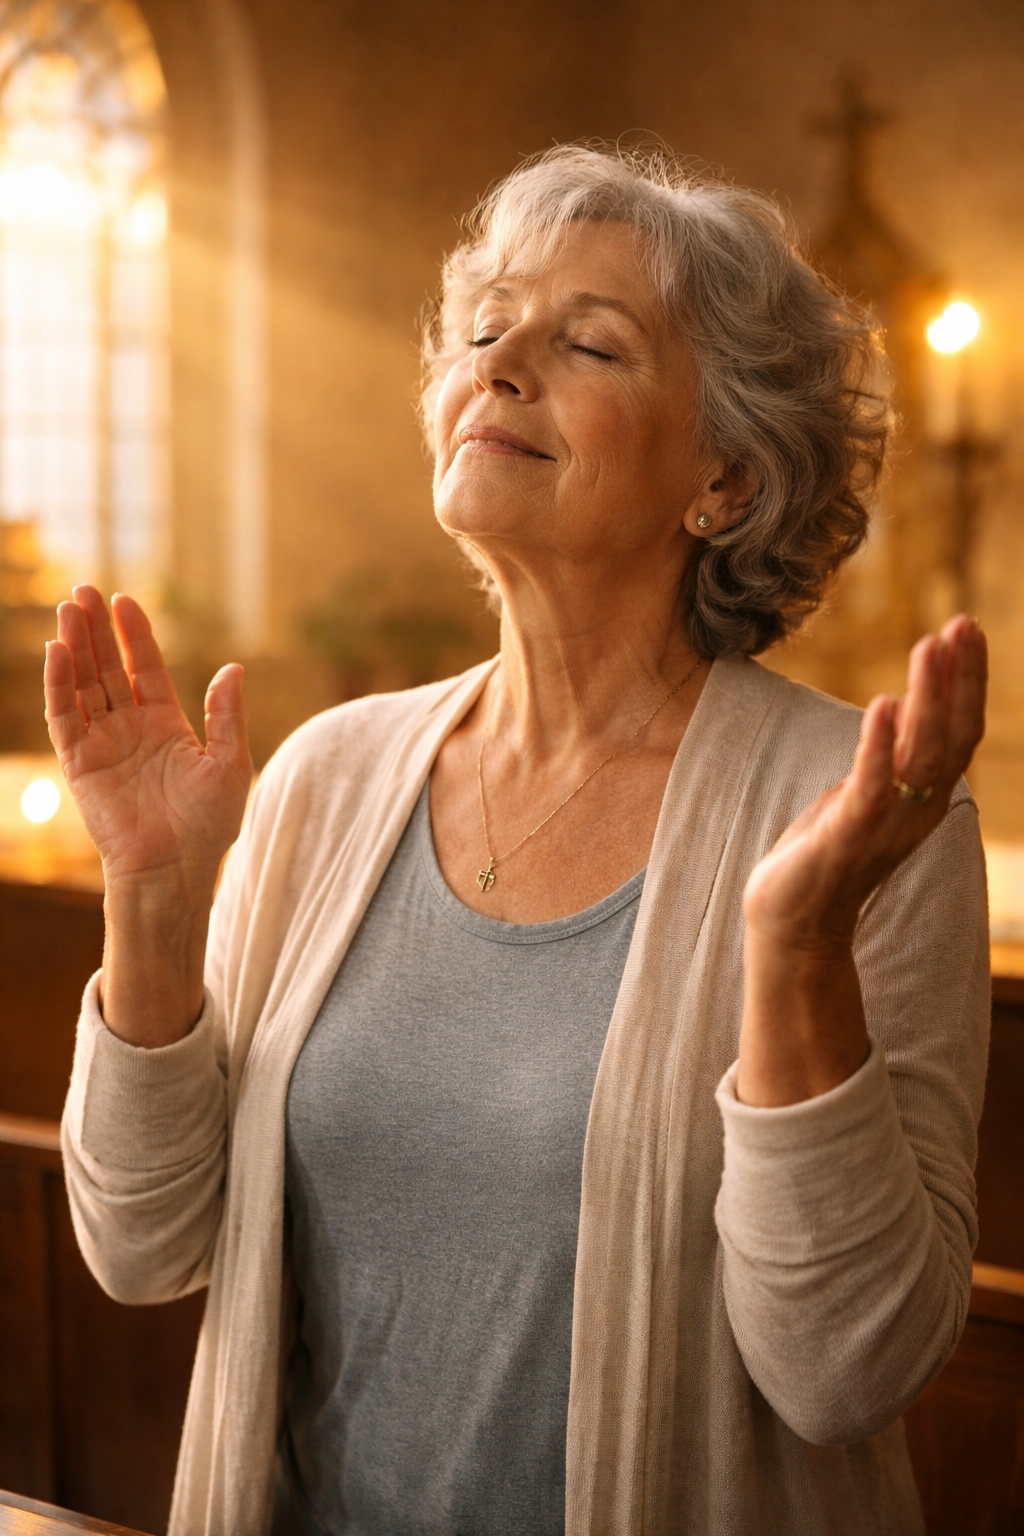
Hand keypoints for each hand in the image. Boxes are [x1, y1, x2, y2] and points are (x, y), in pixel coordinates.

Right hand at [44, 587, 252, 1044]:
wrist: (175, 870)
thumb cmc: (208, 825)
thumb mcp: (230, 764)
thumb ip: (227, 715)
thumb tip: (234, 668)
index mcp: (166, 724)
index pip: (145, 668)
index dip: (135, 635)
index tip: (125, 600)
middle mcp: (130, 729)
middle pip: (108, 667)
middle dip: (97, 630)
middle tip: (83, 589)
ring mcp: (103, 744)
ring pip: (83, 684)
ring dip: (75, 647)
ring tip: (68, 607)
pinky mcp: (80, 764)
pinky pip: (65, 717)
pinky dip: (59, 685)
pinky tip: (58, 652)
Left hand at [737, 614, 986, 1105]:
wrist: (792, 926)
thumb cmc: (825, 855)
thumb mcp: (864, 796)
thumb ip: (887, 758)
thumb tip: (900, 708)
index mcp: (922, 800)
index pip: (958, 733)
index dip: (967, 682)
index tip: (967, 630)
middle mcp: (914, 812)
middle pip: (951, 738)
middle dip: (959, 679)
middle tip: (962, 625)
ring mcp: (882, 826)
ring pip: (919, 757)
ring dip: (927, 699)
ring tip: (927, 648)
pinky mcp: (844, 839)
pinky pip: (870, 788)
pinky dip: (877, 746)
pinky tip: (882, 705)